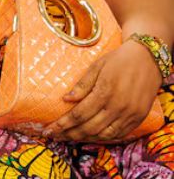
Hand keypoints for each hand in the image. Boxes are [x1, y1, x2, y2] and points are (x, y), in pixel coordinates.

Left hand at [46, 40, 161, 141]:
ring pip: (103, 134)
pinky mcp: (139, 118)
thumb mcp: (96, 67)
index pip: (79, 114)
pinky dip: (103, 138)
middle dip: (69, 134)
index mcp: (105, 92)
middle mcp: (118, 106)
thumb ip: (82, 85)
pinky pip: (119, 134)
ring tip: (69, 137)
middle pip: (89, 127)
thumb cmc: (118, 60)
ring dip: (84, 138)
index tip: (49, 130)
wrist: (148, 59)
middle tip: (54, 136)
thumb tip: (65, 99)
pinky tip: (91, 136)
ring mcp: (130, 114)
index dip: (62, 124)